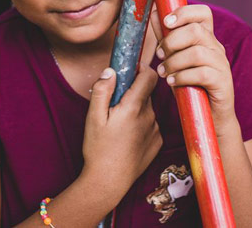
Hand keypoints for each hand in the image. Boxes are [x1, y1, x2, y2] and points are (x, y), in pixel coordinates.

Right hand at [80, 63, 161, 197]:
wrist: (108, 182)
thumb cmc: (98, 149)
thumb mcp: (93, 117)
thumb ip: (102, 90)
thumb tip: (111, 70)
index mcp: (133, 107)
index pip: (149, 76)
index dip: (141, 69)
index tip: (130, 70)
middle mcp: (149, 117)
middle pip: (146, 92)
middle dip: (132, 92)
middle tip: (114, 103)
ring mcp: (156, 130)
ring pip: (148, 108)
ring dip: (136, 108)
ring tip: (119, 124)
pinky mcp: (158, 142)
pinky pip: (151, 124)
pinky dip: (141, 124)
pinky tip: (127, 136)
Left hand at [151, 4, 238, 136]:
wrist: (209, 117)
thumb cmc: (190, 85)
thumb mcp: (174, 58)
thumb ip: (166, 36)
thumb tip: (154, 12)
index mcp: (206, 38)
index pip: (202, 13)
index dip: (184, 12)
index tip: (166, 22)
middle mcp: (216, 48)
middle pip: (195, 31)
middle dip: (171, 42)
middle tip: (160, 55)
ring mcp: (222, 64)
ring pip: (197, 53)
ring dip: (174, 62)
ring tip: (164, 73)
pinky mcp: (223, 82)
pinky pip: (202, 74)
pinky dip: (183, 77)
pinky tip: (173, 83)